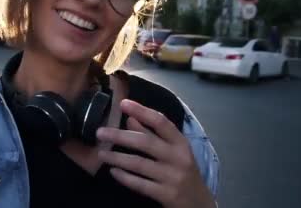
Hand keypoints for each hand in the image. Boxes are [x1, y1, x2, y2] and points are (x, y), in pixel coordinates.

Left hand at [96, 99, 214, 207]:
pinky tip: (113, 172)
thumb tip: (130, 119)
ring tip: (101, 153)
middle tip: (100, 132)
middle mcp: (178, 158)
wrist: (200, 204)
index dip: (142, 111)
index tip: (123, 103)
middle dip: (120, 136)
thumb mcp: (174, 152)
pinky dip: (125, 177)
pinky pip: (140, 184)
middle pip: (146, 142)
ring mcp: (173, 177)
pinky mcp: (167, 195)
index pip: (161, 122)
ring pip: (139, 164)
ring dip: (117, 157)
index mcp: (181, 143)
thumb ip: (153, 135)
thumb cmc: (184, 173)